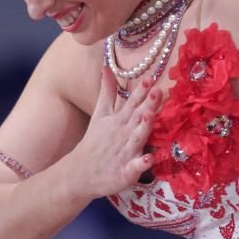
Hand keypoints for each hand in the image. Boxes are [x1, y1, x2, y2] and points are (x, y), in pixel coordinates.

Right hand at [69, 66, 162, 198]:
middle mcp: (124, 133)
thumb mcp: (99, 114)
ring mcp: (125, 152)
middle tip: (157, 90)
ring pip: (138, 138)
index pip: (132, 102)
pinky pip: (135, 167)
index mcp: (119, 120)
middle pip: (137, 116)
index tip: (149, 78)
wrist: (80, 172)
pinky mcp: (126, 172)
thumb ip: (106, 91)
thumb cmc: (95, 142)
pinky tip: (150, 158)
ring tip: (150, 115)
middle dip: (147, 103)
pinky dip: (142, 163)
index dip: (141, 90)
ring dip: (144, 127)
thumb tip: (106, 67)